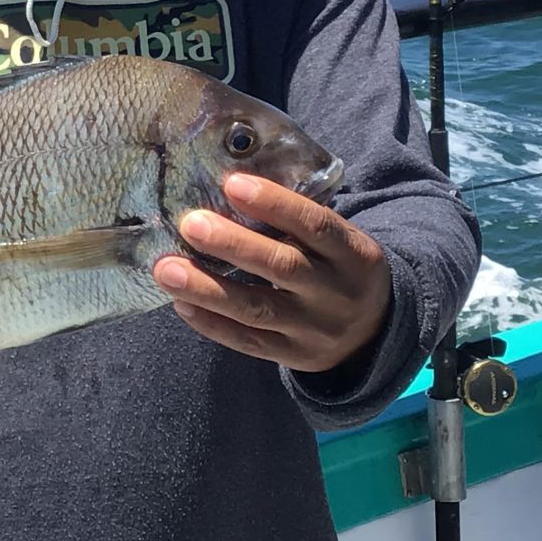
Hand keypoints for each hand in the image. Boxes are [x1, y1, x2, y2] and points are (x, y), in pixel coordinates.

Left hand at [153, 174, 391, 372]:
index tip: (232, 184)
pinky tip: (180, 302)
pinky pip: (248, 342)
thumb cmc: (338, 267)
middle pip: (282, 267)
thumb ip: (297, 221)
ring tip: (167, 269)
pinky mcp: (293, 356)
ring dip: (208, 288)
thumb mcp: (337, 241)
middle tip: (190, 224)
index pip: (315, 224)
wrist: (374, 332)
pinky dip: (212, 323)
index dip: (275, 204)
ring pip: (258, 308)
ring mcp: (315, 330)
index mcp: (354, 254)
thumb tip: (228, 185)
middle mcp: (337, 293)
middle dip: (233, 244)